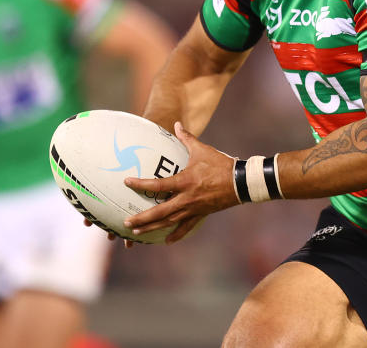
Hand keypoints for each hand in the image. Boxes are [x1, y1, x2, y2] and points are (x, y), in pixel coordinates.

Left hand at [122, 121, 237, 244]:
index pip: (158, 185)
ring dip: (152, 228)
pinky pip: (186, 227)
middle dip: (141, 219)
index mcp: (184, 181)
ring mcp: (193, 208)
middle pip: (159, 212)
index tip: (127, 183)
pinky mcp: (201, 214)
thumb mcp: (202, 150)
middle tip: (126, 223)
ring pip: (169, 222)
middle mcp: (186, 198)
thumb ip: (186, 138)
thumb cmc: (220, 164)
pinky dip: (176, 235)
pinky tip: (166, 241)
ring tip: (136, 233)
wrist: (240, 182)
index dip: (140, 184)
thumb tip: (176, 124)